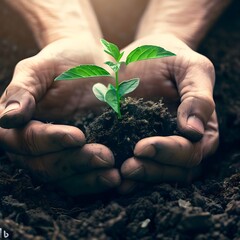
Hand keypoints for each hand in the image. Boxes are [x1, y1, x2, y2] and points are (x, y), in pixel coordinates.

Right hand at [0, 37, 119, 194]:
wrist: (91, 64)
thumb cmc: (64, 61)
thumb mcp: (40, 67)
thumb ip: (22, 90)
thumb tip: (7, 119)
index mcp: (19, 123)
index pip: (26, 140)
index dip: (51, 141)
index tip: (78, 137)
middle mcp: (34, 144)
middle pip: (46, 165)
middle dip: (76, 163)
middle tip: (106, 157)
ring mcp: (57, 153)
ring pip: (64, 178)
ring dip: (88, 179)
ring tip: (113, 177)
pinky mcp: (77, 156)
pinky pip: (82, 176)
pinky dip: (96, 180)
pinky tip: (114, 178)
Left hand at [117, 34, 217, 192]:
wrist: (145, 54)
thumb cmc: (171, 57)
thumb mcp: (191, 68)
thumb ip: (199, 97)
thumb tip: (194, 131)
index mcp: (201, 128)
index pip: (191, 151)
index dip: (170, 153)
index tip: (142, 147)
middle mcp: (184, 142)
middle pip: (175, 169)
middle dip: (152, 171)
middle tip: (127, 168)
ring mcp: (161, 146)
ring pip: (157, 172)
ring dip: (138, 178)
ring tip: (117, 177)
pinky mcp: (139, 142)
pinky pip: (137, 163)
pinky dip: (126, 173)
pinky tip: (110, 173)